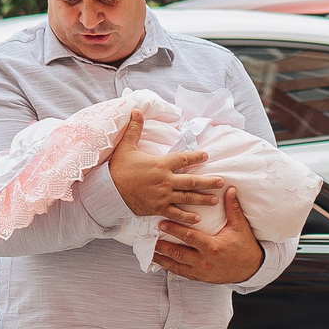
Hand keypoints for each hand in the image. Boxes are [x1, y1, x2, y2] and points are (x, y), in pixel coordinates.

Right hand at [106, 111, 225, 218]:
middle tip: (221, 182)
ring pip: (187, 198)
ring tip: (214, 199)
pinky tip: (197, 218)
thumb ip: (134, 129)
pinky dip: (186, 217)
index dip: (195, 157)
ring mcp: (162, 196)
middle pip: (191, 181)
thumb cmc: (117, 168)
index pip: (183, 159)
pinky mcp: (157, 208)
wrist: (107, 191)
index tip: (206, 155)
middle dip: (208, 181)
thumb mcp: (126, 146)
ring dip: (202, 198)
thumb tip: (136, 110)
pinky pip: (175, 213)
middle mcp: (165, 180)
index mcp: (160, 164)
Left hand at [151, 185, 264, 284]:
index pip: (189, 237)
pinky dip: (170, 268)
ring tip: (149, 252)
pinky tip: (161, 263)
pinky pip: (181, 274)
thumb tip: (230, 189)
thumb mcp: (240, 227)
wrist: (251, 269)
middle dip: (162, 245)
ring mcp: (201, 272)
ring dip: (161, 259)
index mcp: (212, 247)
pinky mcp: (200, 278)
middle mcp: (204, 262)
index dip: (174, 230)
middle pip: (178, 253)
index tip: (161, 223)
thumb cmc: (245, 246)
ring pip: (176, 266)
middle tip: (149, 238)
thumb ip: (233, 208)